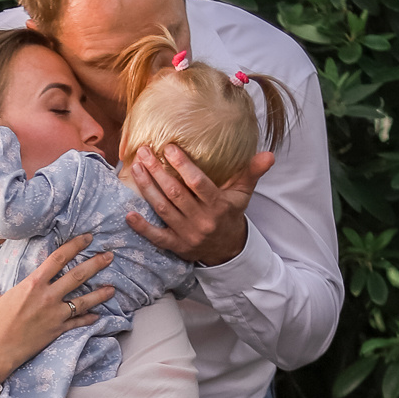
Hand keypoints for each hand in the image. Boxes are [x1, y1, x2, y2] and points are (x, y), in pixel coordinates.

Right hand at [0, 236, 112, 379]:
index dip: (75, 245)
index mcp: (33, 283)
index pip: (58, 258)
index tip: (87, 238)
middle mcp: (48, 296)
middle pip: (77, 275)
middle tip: (109, 256)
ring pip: (84, 300)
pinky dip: (88, 319)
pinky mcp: (58, 330)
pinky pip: (78, 322)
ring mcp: (55, 314)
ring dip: (100, 294)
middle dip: (96, 264)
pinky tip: (97, 315)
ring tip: (113, 288)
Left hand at [126, 144, 272, 264]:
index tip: (168, 148)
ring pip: (163, 209)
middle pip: (176, 193)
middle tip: (144, 152)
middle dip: (158, 171)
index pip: (198, 183)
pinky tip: (129, 213)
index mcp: (218, 206)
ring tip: (136, 168)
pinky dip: (142, 227)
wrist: (228, 250)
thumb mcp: (244, 194)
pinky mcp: (176, 246)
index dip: (183, 165)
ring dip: (147, 188)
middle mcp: (201, 220)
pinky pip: (157, 237)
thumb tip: (269, 154)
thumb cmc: (231, 214)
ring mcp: (187, 234)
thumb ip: (252, 172)